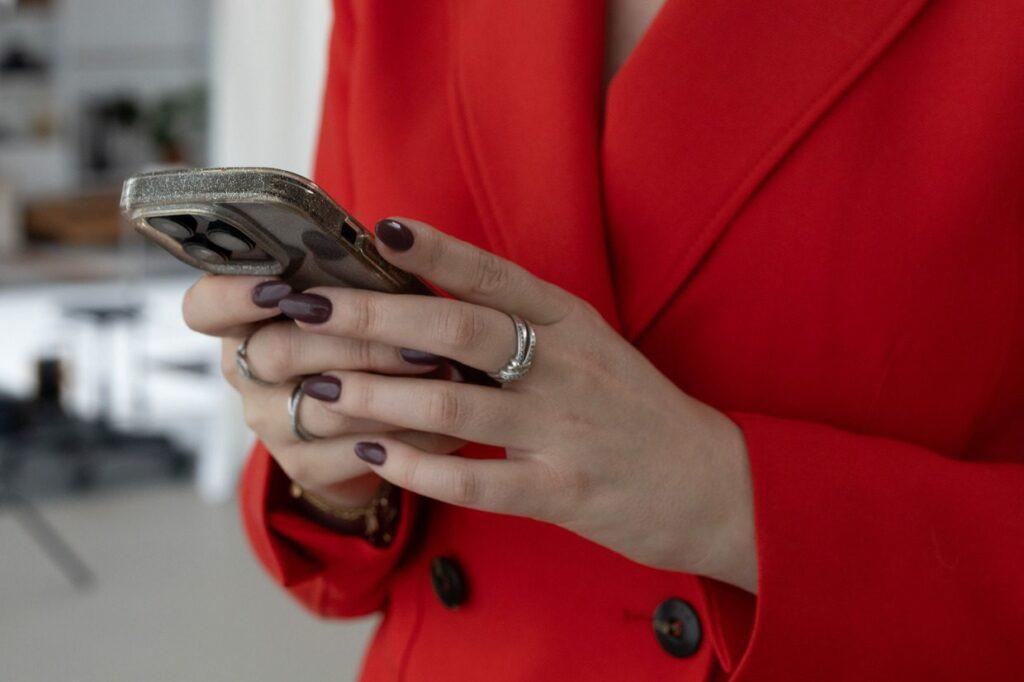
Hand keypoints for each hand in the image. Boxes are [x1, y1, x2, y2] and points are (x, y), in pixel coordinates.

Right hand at [181, 275, 465, 507]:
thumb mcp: (355, 304)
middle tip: (416, 340)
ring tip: (447, 376)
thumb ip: (356, 280)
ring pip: (320, 409)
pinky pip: (353, 454)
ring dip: (389, 392)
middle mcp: (247, 373)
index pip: (206, 307)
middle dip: (354, 343)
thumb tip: (396, 242)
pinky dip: (406, 438)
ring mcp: (270, 424)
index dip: (234, 295)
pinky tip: (446, 425)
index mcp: (246, 321)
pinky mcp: (305, 466)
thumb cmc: (364, 343)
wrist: (368, 427)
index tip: (281, 288)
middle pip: (278, 353)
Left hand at [279, 218, 757, 591]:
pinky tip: (375, 458)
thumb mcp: (590, 346)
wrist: (711, 482)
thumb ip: (523, 323)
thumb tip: (432, 299)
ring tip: (321, 387)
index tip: (377, 229)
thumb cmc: (634, 409)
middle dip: (376, 317)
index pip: (496, 275)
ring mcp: (565, 430)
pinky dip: (420, 468)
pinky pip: (477, 480)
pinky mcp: (563, 491)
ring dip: (380, 395)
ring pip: (457, 405)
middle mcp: (566, 367)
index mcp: (572, 323)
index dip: (436, 252)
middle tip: (311, 308)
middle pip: (460, 330)